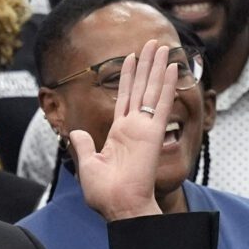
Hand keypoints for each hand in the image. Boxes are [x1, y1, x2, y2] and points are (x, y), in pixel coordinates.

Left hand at [70, 40, 178, 221]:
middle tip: (152, 43)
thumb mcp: (88, 165)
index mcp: (119, 134)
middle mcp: (134, 127)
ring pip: (152, 90)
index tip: (133, 58)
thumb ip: (85, 146)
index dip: (129, 77)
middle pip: (142, 88)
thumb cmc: (105, 193)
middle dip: (147, 64)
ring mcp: (145, 129)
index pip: (126, 98)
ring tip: (163, 46)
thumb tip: (77, 133)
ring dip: (158, 67)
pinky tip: (172, 67)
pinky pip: (161, 104)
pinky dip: (167, 85)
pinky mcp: (153, 133)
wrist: (118, 206)